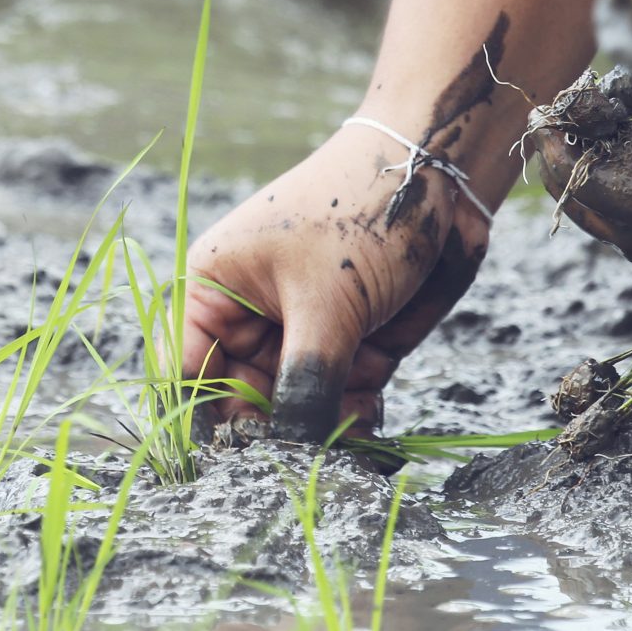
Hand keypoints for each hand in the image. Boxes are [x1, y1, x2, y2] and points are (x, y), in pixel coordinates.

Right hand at [183, 123, 495, 438]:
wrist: (443, 173)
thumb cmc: (362, 214)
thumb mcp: (327, 303)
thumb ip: (305, 385)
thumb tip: (289, 451)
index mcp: (217, 288)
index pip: (188, 370)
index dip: (204, 417)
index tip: (235, 456)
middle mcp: (252, 313)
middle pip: (242, 397)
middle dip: (272, 429)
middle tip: (302, 454)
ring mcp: (304, 329)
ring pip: (296, 404)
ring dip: (321, 426)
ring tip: (348, 424)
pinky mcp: (353, 342)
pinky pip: (341, 398)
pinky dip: (353, 415)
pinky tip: (368, 413)